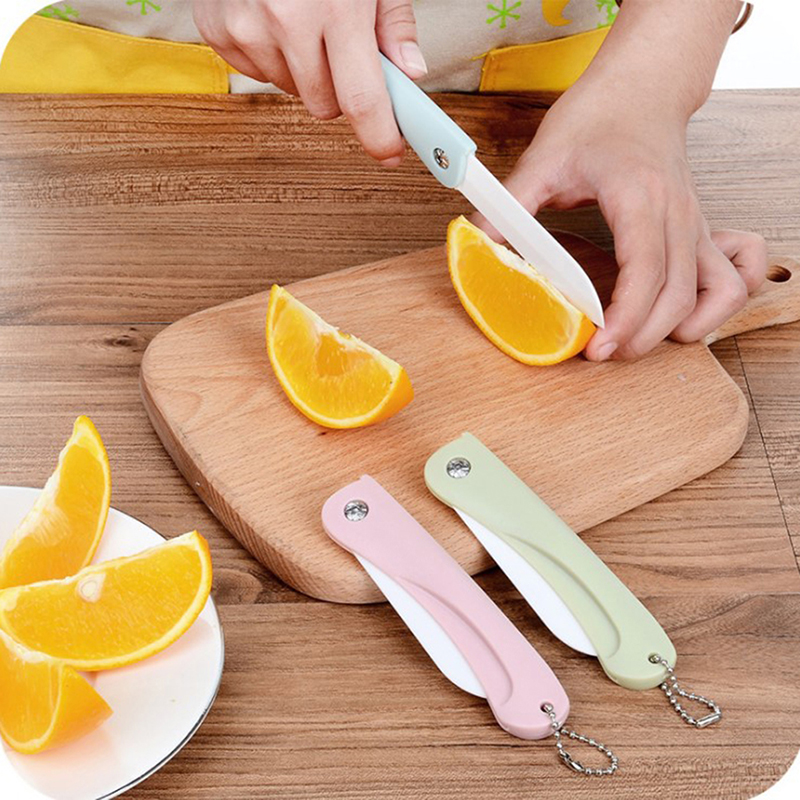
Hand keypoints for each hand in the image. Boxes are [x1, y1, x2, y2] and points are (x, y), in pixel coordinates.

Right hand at [192, 0, 426, 164]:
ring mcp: (247, 26)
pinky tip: (273, 21)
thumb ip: (394, 25)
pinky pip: (256, 73)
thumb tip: (410, 73)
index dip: (379, 136)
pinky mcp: (218, 28)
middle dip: (340, 90)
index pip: (361, 100)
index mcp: (335, 8)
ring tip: (303, 23)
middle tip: (342, 51)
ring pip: (291, 91)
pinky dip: (270, 57)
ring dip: (303, 71)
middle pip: (324, 106)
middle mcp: (287, 20)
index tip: (389, 151)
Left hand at [474, 80, 766, 360]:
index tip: (598, 347)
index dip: (624, 317)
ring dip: (681, 327)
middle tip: (602, 354)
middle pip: (678, 294)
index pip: (645, 270)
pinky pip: (729, 277)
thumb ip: (509, 207)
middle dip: (643, 336)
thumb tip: (476, 247)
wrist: (643, 87)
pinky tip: (682, 317)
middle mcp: (677, 212)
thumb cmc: (599, 115)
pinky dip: (713, 306)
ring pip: (711, 291)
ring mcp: (696, 222)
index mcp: (638, 196)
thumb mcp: (543, 158)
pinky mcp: (700, 230)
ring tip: (638, 341)